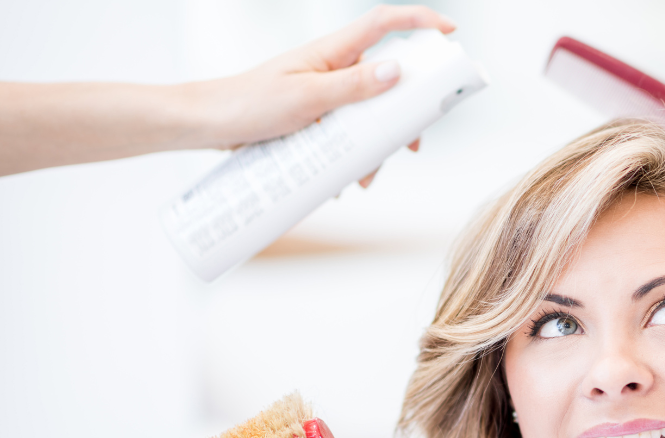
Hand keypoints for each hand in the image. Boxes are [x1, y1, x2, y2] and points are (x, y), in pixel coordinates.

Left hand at [192, 5, 452, 186]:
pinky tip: (342, 180)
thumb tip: (398, 71)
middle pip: (386, 82)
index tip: (451, 32)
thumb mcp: (306, 99)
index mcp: (332, 52)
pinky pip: (346, 133)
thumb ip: (353, 86)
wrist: (206, 125)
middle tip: (412, 147)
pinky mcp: (314, 117)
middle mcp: (333, 69)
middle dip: (403, 116)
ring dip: (373, 147)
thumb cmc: (247, 104)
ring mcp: (324, 94)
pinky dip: (351, 156)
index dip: (420, 22)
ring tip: (363, 179)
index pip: (384, 24)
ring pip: (367, 116)